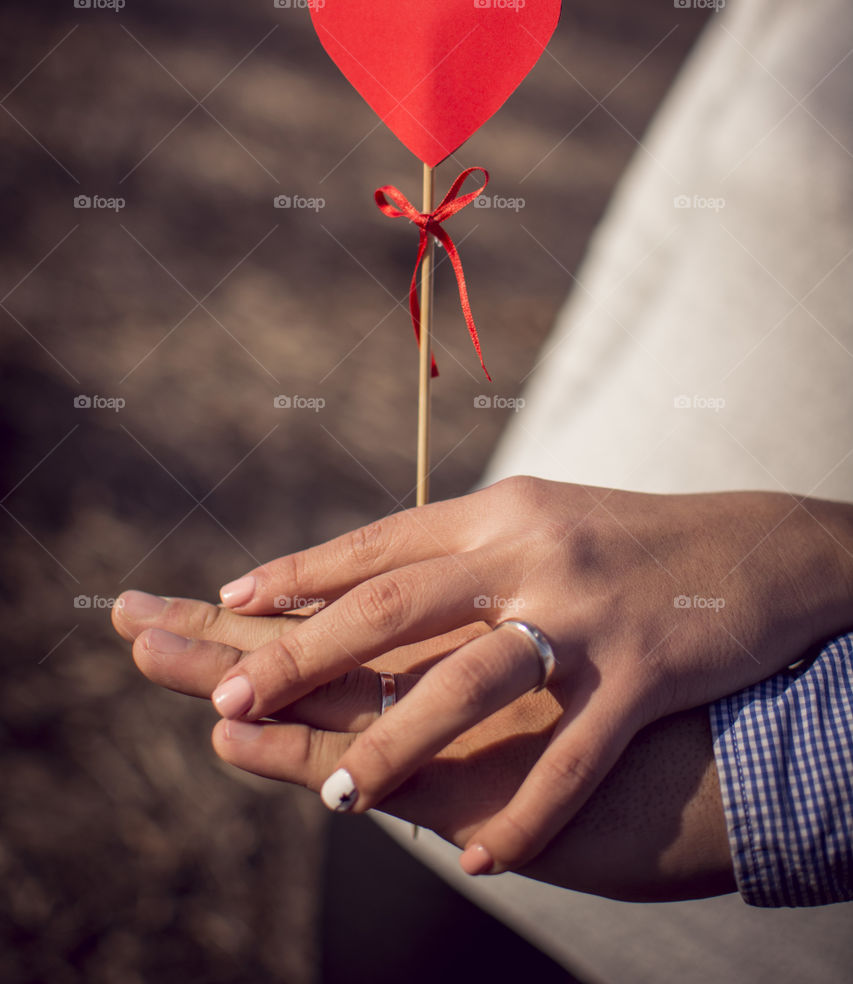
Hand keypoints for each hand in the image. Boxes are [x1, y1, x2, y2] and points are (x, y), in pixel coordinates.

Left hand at [201, 477, 852, 873]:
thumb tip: (369, 576)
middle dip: (306, 654)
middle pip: (397, 606)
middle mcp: (533, 553)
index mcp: (503, 512)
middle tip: (227, 695)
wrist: (758, 551)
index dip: (304, 572)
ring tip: (336, 799)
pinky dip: (524, 814)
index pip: (383, 542)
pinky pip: (571, 756)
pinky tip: (479, 859)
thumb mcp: (542, 522)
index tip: (234, 599)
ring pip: (469, 684)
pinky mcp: (642, 673)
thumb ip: (465, 548)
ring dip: (396, 745)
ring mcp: (586, 614)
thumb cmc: (633, 540)